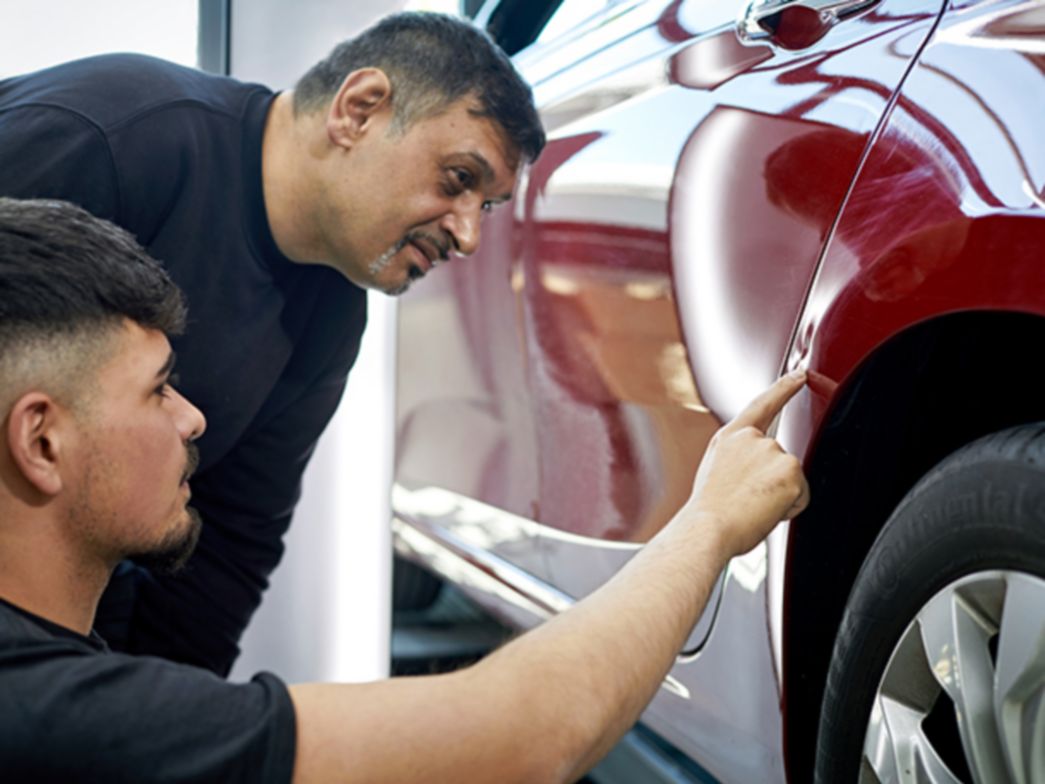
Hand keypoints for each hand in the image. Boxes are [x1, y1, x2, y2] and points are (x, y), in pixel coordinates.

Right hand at [683, 371, 809, 557]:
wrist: (708, 527)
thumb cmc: (708, 511)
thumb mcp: (718, 472)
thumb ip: (740, 459)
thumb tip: (757, 472)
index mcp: (731, 437)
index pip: (762, 405)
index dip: (783, 388)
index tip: (800, 375)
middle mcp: (753, 438)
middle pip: (780, 458)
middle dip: (772, 481)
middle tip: (746, 499)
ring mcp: (773, 451)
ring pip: (791, 477)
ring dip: (779, 495)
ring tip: (751, 506)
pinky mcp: (790, 470)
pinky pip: (801, 494)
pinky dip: (789, 507)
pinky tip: (765, 510)